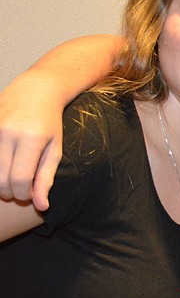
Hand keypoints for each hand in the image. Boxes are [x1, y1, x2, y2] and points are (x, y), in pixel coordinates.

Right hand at [0, 73, 64, 210]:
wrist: (36, 90)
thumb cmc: (50, 123)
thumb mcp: (55, 150)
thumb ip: (46, 179)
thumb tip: (42, 207)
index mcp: (32, 139)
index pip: (19, 180)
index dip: (22, 194)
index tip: (28, 195)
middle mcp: (8, 132)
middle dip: (9, 191)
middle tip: (18, 190)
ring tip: (10, 178)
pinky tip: (3, 164)